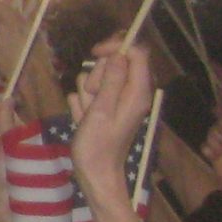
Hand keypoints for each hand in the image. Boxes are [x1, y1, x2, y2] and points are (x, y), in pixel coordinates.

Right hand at [69, 40, 153, 193]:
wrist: (95, 174)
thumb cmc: (98, 146)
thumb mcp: (101, 111)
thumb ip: (112, 81)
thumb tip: (118, 55)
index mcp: (138, 92)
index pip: (137, 53)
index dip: (117, 46)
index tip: (95, 52)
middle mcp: (132, 93)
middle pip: (115, 63)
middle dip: (97, 74)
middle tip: (92, 97)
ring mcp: (118, 101)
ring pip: (99, 77)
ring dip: (87, 91)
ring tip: (87, 113)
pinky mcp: (105, 108)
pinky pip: (90, 92)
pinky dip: (83, 102)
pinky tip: (83, 118)